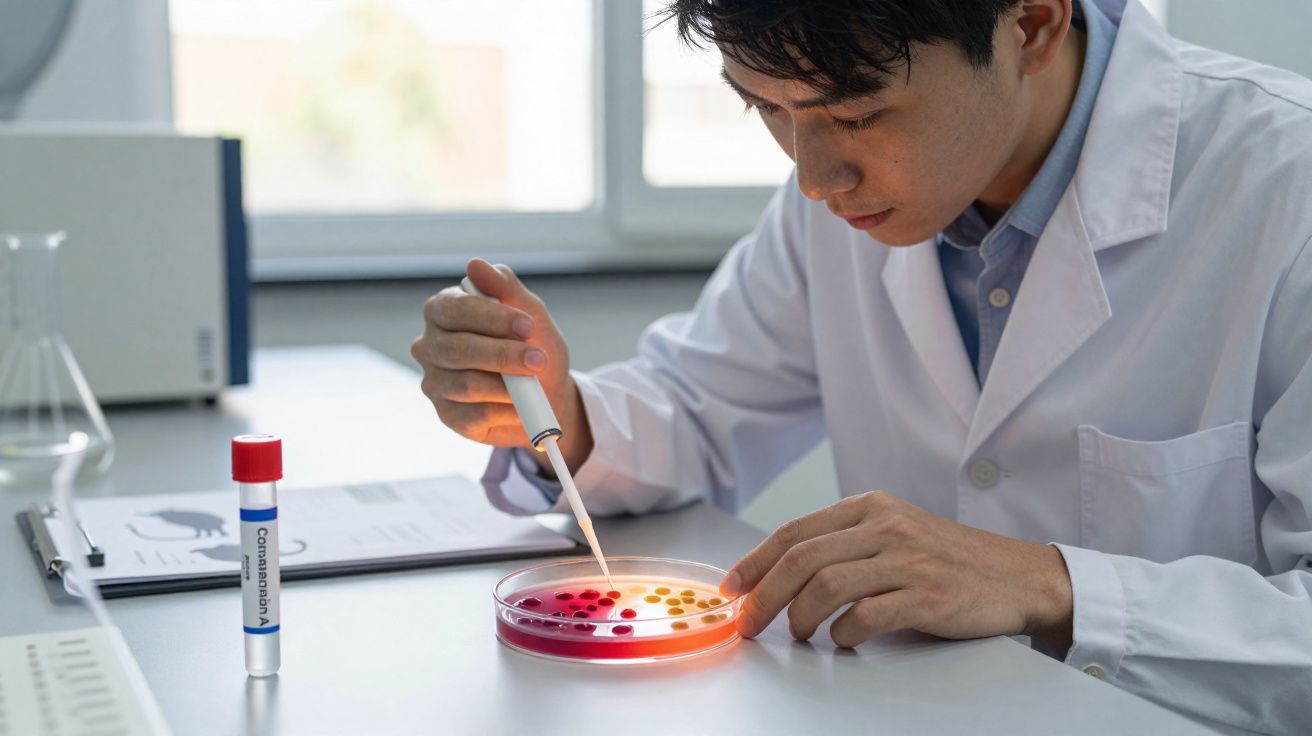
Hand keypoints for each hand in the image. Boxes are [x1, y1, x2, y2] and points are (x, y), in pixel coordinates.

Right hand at [410, 259, 593, 471]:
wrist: (549, 393)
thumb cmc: (533, 345)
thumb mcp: (529, 313)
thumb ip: (505, 287)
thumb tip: (475, 265)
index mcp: (444, 311)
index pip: (454, 310)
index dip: (493, 318)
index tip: (528, 326)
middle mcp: (431, 345)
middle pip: (456, 349)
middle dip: (504, 355)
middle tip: (538, 359)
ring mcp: (435, 382)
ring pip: (465, 385)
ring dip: (508, 386)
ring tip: (533, 385)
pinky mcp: (447, 415)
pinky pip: (472, 416)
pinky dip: (505, 411)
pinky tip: (520, 405)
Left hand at [722, 491, 1072, 652]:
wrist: (1020, 576)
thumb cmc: (950, 560)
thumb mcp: (895, 532)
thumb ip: (846, 543)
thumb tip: (778, 574)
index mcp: (871, 506)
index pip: (795, 531)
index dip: (754, 561)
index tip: (732, 589)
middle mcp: (887, 526)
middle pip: (801, 558)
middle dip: (764, 594)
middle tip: (748, 622)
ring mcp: (908, 559)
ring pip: (826, 586)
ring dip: (800, 617)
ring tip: (799, 634)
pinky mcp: (929, 595)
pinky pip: (866, 616)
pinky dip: (843, 634)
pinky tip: (843, 640)